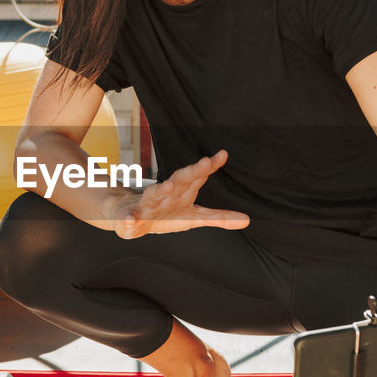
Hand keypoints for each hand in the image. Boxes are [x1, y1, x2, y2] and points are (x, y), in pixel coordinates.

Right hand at [112, 149, 250, 238]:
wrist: (128, 217)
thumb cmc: (164, 215)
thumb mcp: (193, 218)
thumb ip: (219, 217)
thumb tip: (247, 221)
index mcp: (182, 193)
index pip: (198, 177)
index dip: (209, 168)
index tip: (222, 155)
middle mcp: (166, 194)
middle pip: (180, 180)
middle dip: (192, 172)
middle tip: (205, 163)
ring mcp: (147, 204)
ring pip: (154, 195)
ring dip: (161, 191)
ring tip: (168, 186)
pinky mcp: (129, 218)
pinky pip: (129, 219)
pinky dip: (129, 219)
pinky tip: (130, 220)